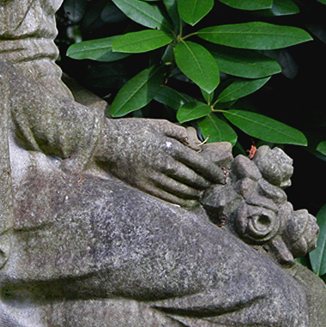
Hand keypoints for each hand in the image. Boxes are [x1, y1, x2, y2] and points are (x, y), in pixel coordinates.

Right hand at [93, 117, 225, 206]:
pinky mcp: (145, 189)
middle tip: (214, 188)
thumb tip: (194, 143)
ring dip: (195, 195)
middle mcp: (166, 165)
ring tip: (201, 195)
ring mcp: (155, 179)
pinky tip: (186, 203)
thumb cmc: (131, 131)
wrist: (105, 144)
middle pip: (194, 180)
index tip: (220, 178)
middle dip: (206, 185)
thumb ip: (177, 132)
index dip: (213, 173)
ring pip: (183, 192)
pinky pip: (168, 199)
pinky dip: (181, 202)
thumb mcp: (156, 124)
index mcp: (171, 148)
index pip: (200, 164)